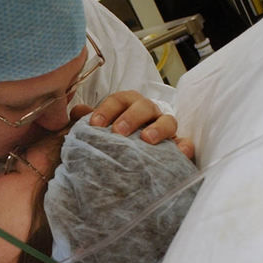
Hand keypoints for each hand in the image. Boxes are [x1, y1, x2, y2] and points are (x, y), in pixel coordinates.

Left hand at [71, 90, 195, 158]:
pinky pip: (186, 143)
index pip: (119, 100)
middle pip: (144, 106)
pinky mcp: (177, 147)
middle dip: (131, 117)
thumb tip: (77, 112)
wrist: (128, 162)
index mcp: (128, 106)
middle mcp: (148, 114)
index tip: (94, 125)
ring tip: (146, 139)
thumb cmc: (113, 141)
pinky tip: (179, 152)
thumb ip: (87, 121)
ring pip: (168, 120)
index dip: (106, 109)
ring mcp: (165, 129)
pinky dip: (184, 146)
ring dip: (158, 128)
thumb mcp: (98, 131)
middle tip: (118, 132)